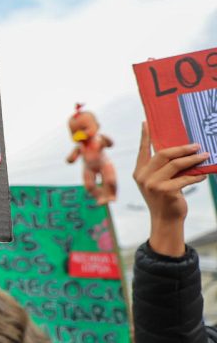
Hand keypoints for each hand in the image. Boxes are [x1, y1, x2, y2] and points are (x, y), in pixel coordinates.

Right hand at [133, 122, 206, 256]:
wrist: (165, 220)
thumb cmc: (165, 199)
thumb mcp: (158, 182)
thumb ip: (163, 168)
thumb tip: (181, 151)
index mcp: (139, 172)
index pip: (142, 150)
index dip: (144, 136)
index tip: (146, 122)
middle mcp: (143, 176)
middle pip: (163, 154)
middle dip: (182, 148)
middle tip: (196, 145)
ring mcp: (152, 184)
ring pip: (176, 164)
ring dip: (193, 159)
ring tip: (205, 156)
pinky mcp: (165, 191)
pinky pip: (185, 178)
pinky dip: (197, 175)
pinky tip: (204, 174)